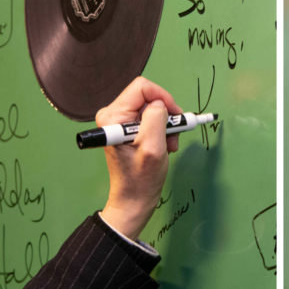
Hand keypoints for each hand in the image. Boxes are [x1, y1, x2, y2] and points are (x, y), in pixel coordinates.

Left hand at [96, 77, 181, 241]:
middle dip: (166, 115)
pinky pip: (150, 119)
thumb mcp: (153, 147)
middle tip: (174, 136)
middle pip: (148, 97)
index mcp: (114, 116)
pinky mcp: (127, 129)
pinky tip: (164, 145)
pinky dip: (162, 130)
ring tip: (169, 145)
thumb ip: (156, 119)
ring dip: (166, 125)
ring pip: (152, 108)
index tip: (176, 116)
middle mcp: (113, 115)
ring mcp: (119, 122)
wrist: (133, 200)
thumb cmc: (141, 179)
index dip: (163, 98)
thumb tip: (160, 104)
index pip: (143, 88)